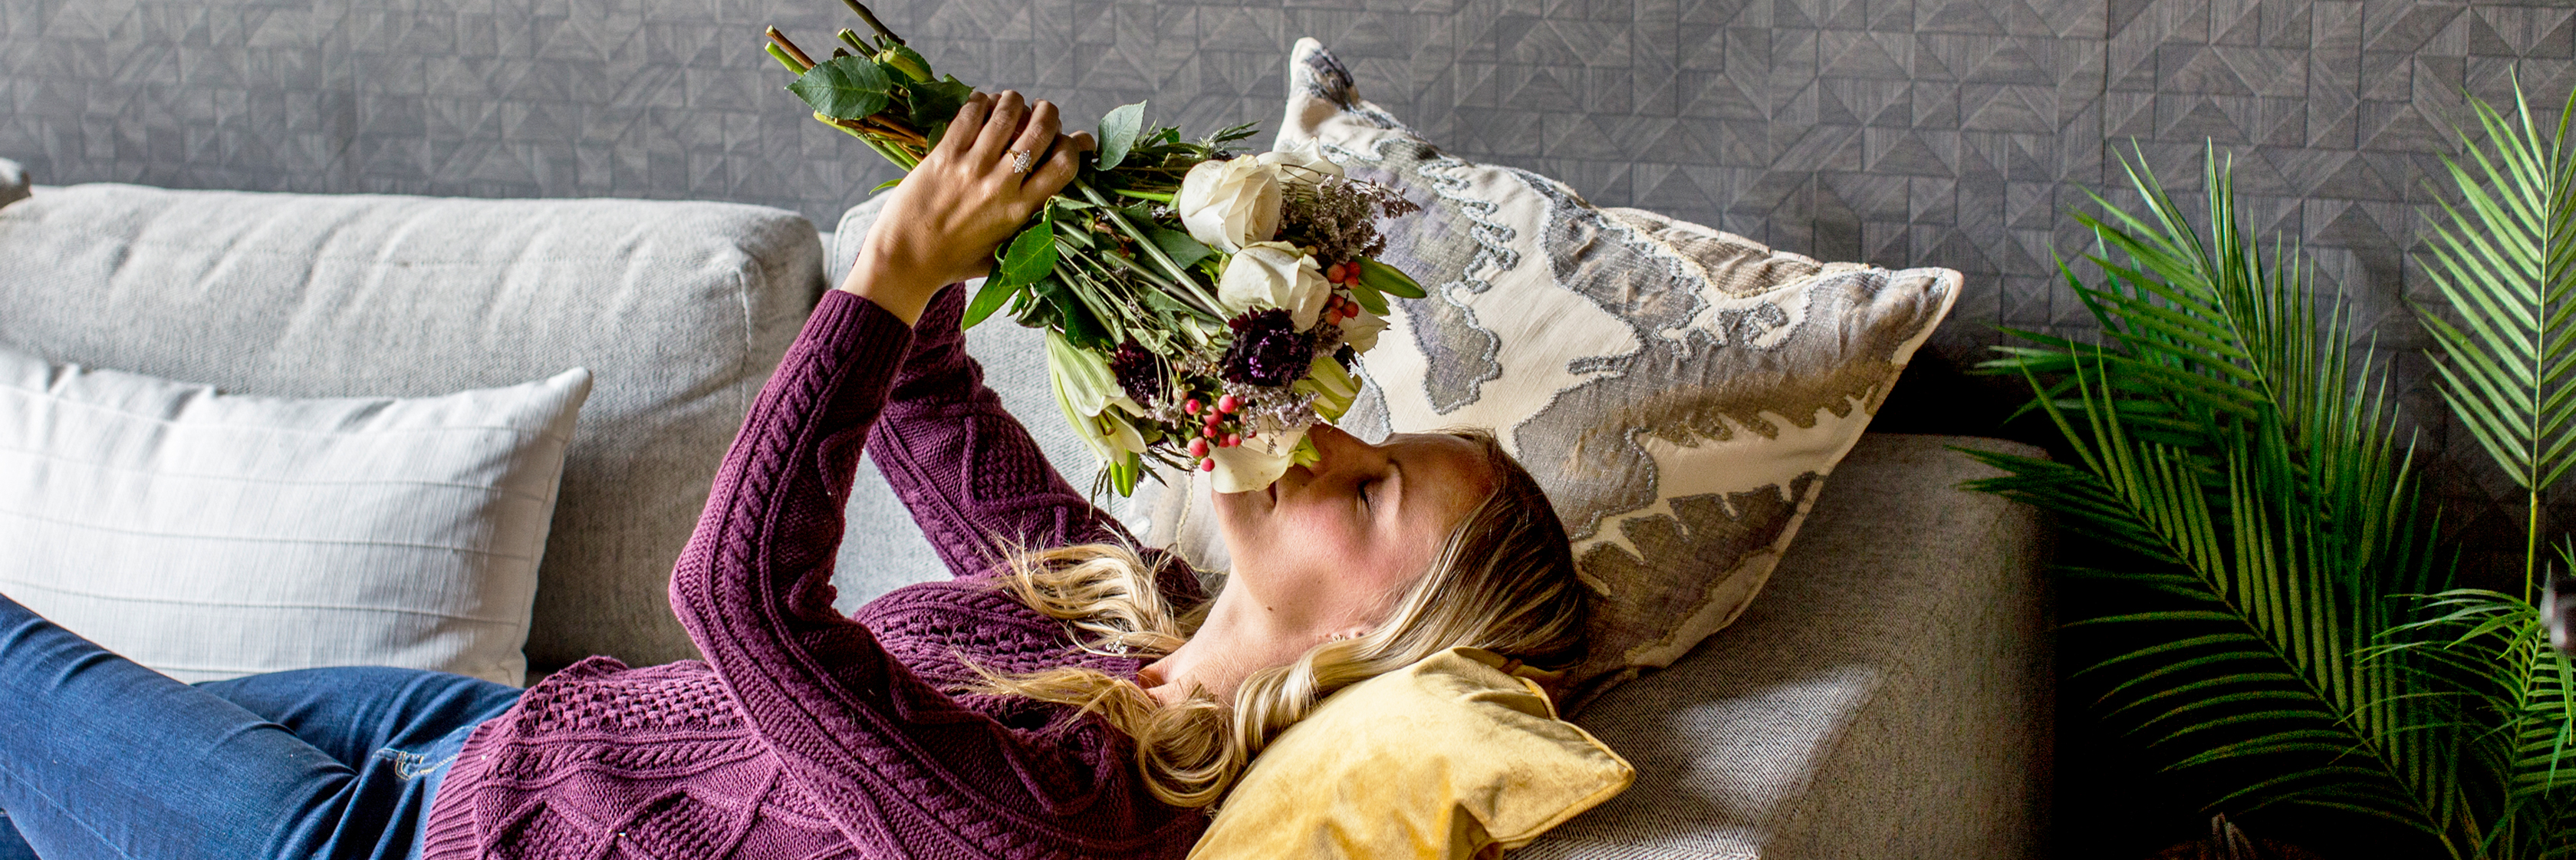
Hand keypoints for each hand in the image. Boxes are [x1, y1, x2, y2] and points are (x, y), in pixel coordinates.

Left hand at [843, 90, 1095, 324]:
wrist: (905, 261)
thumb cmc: (955, 262)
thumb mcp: (1004, 253)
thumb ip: (1029, 227)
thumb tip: (1054, 199)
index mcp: (1022, 211)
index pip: (1064, 164)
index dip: (1074, 144)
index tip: (1069, 140)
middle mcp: (1001, 185)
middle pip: (1040, 130)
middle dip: (1048, 113)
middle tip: (1043, 111)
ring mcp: (972, 167)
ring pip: (1006, 114)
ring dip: (1013, 101)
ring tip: (1012, 102)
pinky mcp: (943, 155)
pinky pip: (969, 115)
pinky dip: (980, 102)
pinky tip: (981, 104)